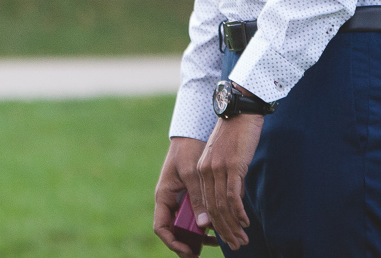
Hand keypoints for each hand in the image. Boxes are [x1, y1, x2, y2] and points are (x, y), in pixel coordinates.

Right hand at [153, 137, 205, 255]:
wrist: (192, 134)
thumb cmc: (187, 150)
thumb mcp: (191, 174)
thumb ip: (197, 198)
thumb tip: (204, 224)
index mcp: (163, 196)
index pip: (161, 227)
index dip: (173, 242)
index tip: (189, 250)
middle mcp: (170, 201)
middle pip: (174, 231)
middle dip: (187, 244)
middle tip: (201, 255)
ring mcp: (180, 200)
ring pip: (186, 226)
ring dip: (198, 237)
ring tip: (216, 243)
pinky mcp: (191, 197)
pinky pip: (195, 216)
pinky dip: (205, 225)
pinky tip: (218, 229)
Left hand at [193, 113, 262, 250]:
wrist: (239, 112)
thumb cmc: (235, 136)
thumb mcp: (225, 159)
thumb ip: (225, 179)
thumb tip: (231, 202)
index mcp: (201, 170)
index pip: (205, 204)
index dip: (214, 224)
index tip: (225, 237)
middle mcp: (205, 171)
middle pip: (211, 209)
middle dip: (224, 231)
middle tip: (236, 245)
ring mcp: (217, 169)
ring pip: (221, 206)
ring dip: (232, 226)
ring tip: (242, 240)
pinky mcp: (231, 165)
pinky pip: (232, 195)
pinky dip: (238, 212)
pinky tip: (245, 223)